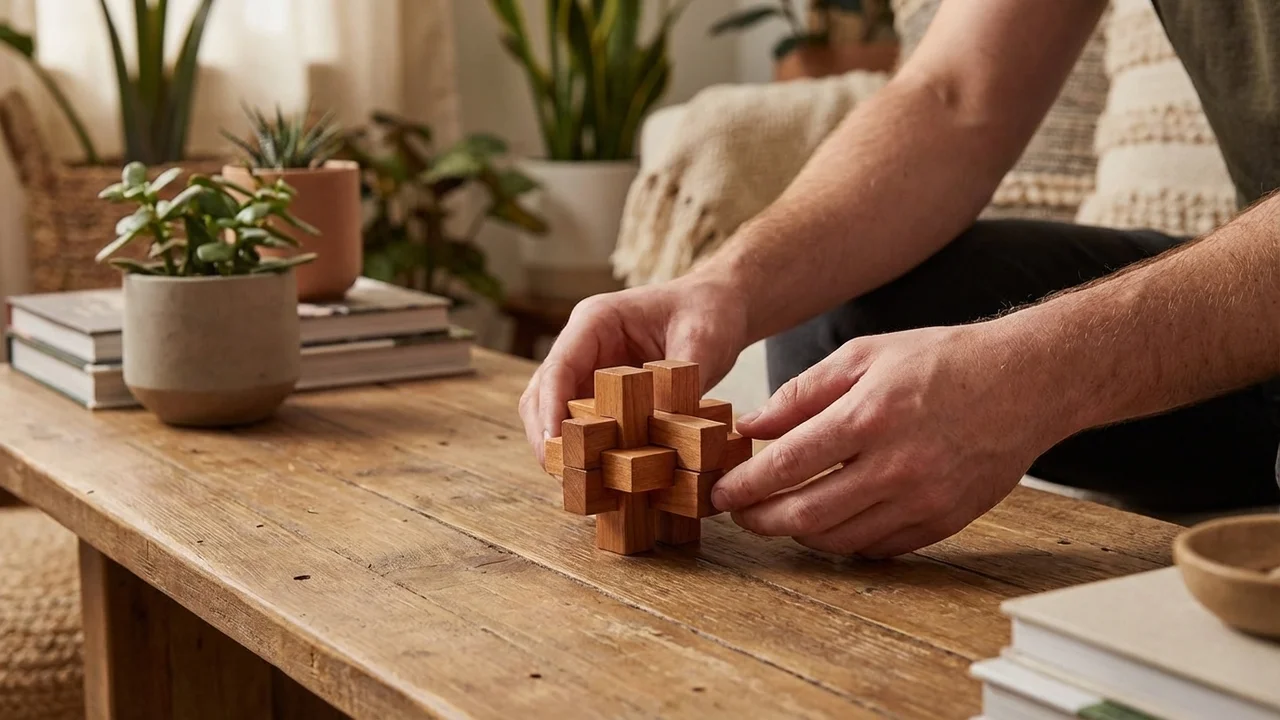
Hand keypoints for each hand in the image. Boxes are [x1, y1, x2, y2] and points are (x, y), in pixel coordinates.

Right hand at [519, 276, 747, 466]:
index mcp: (596, 321)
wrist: (722, 305)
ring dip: (562, 446)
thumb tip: (657, 431)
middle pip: (542, 393)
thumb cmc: (709, 312)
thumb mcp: (700, 344)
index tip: (554, 443)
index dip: (550, 407)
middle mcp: (583, 345)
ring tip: (576, 482)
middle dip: (546, 435)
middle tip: (561, 475)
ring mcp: (590, 369)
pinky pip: (583, 422)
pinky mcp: (604, 392)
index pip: (559, 367)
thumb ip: (677, 385)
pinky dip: (586, 447)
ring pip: (555, 412)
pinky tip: (598, 474)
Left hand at [714, 323, 1071, 556]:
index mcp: (869, 417)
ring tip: (781, 514)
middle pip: (806, 516)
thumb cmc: (941, 360)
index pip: (786, 465)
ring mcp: (923, 500)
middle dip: (761, 520)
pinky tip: (829, 521)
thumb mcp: (864, 356)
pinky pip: (878, 547)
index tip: (720, 493)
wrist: (1025, 382)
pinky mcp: (944, 522)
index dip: (744, 486)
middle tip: (741, 514)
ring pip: (839, 539)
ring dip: (799, 533)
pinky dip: (844, 540)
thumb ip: (802, 393)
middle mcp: (896, 466)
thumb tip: (752, 427)